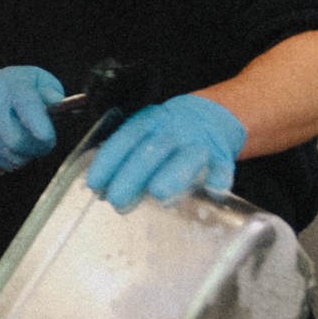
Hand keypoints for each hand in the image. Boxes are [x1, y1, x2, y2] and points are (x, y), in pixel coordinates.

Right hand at [0, 65, 65, 170]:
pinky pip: (2, 163)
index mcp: (11, 84)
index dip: (37, 123)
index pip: (25, 104)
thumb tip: (56, 104)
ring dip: (26, 153)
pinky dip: (12, 158)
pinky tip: (10, 143)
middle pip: (16, 140)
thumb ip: (51, 93)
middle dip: (38, 146)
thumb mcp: (38, 81)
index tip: (47, 137)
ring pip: (12, 156)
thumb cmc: (15, 90)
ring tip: (24, 137)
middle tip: (44, 138)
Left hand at [85, 95, 246, 210]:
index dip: (108, 161)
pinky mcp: (223, 156)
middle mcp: (173, 129)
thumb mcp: (146, 136)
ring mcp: (199, 142)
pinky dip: (219, 177)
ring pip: (187, 156)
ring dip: (173, 174)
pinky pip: (223, 166)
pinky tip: (213, 190)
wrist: (210, 118)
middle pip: (152, 150)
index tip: (94, 183)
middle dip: (133, 175)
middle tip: (118, 200)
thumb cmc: (168, 136)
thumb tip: (100, 191)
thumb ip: (125, 160)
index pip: (125, 139)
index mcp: (149, 122)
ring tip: (158, 193)